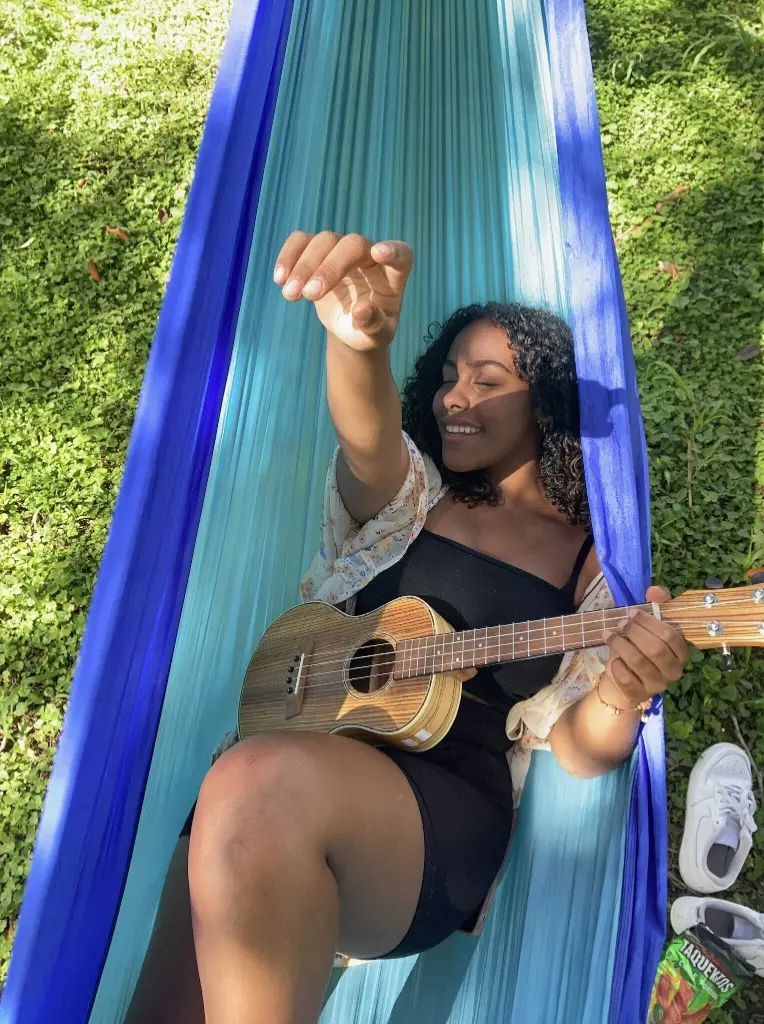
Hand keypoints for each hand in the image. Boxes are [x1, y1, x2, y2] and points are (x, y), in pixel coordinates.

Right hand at [273, 231, 413, 350]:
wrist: (351, 326)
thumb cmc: (369, 329)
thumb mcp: (376, 336)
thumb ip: (374, 325)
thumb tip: (362, 311)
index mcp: (394, 273)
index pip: (401, 254)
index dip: (392, 250)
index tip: (379, 253)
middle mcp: (370, 254)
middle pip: (352, 244)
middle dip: (329, 267)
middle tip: (309, 295)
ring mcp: (343, 249)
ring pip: (324, 240)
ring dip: (304, 266)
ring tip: (290, 295)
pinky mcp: (319, 251)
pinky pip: (301, 240)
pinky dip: (288, 256)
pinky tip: (280, 280)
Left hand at [600, 585, 688, 709]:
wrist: (623, 679)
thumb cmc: (639, 648)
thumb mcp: (648, 625)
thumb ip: (656, 604)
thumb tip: (655, 591)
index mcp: (681, 652)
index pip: (671, 635)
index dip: (649, 621)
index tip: (632, 613)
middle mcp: (674, 671)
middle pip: (655, 648)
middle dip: (634, 632)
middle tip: (620, 623)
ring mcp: (657, 684)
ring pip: (639, 662)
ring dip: (620, 644)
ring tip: (608, 634)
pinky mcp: (639, 694)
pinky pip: (627, 678)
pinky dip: (617, 665)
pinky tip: (614, 659)